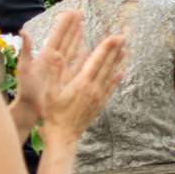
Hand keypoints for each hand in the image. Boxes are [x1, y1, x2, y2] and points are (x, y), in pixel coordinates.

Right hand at [14, 10, 127, 143]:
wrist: (63, 136)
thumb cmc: (53, 114)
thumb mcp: (49, 92)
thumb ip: (54, 72)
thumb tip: (55, 53)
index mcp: (82, 83)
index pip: (96, 61)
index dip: (105, 48)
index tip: (113, 37)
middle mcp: (93, 89)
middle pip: (107, 66)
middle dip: (115, 51)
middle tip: (123, 38)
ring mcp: (98, 97)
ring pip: (110, 76)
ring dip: (117, 62)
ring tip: (125, 50)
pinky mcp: (99, 105)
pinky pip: (110, 89)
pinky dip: (116, 80)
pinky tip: (120, 74)